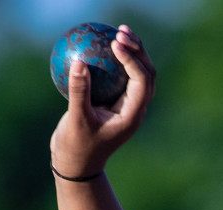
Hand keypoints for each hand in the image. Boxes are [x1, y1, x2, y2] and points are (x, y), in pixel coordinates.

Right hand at [49, 24, 156, 179]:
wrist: (77, 165)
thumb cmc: (76, 146)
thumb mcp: (75, 120)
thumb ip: (79, 92)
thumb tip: (78, 62)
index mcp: (132, 115)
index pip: (141, 82)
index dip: (133, 60)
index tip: (115, 44)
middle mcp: (135, 109)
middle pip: (147, 74)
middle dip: (138, 51)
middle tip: (120, 32)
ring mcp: (127, 106)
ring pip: (137, 74)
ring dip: (131, 53)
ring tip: (117, 32)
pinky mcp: (115, 103)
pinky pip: (119, 77)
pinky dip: (115, 62)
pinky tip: (101, 46)